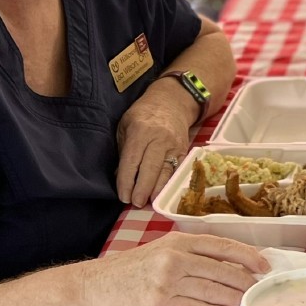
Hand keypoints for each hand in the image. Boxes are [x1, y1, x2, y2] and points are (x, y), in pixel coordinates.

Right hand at [76, 233, 268, 305]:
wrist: (92, 287)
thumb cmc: (128, 271)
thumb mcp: (160, 251)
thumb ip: (190, 255)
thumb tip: (228, 266)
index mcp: (177, 241)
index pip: (222, 245)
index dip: (247, 256)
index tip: (264, 266)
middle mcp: (175, 257)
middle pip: (222, 270)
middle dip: (246, 283)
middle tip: (261, 292)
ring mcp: (167, 281)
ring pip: (214, 291)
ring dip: (236, 301)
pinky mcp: (160, 304)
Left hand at [115, 84, 191, 206]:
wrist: (172, 102)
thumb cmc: (143, 114)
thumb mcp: (125, 125)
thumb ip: (123, 150)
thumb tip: (120, 176)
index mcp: (140, 131)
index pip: (132, 160)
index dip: (126, 181)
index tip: (122, 196)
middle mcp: (159, 138)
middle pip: (151, 168)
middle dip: (142, 189)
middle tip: (135, 204)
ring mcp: (175, 145)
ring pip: (166, 172)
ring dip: (157, 190)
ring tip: (149, 203)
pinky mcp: (185, 151)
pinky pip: (177, 171)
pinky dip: (169, 184)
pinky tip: (163, 194)